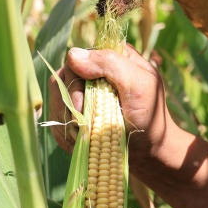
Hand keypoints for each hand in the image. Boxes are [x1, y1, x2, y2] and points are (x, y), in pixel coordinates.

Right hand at [48, 44, 173, 167]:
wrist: (149, 152)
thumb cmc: (150, 117)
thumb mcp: (138, 85)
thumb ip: (110, 64)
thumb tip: (72, 55)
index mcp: (111, 59)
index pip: (77, 59)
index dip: (75, 82)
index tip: (82, 105)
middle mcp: (95, 74)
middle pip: (61, 80)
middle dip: (69, 106)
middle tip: (82, 125)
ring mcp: (84, 96)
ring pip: (56, 101)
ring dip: (66, 122)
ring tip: (84, 136)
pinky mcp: (77, 117)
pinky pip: (57, 121)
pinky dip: (65, 134)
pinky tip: (79, 143)